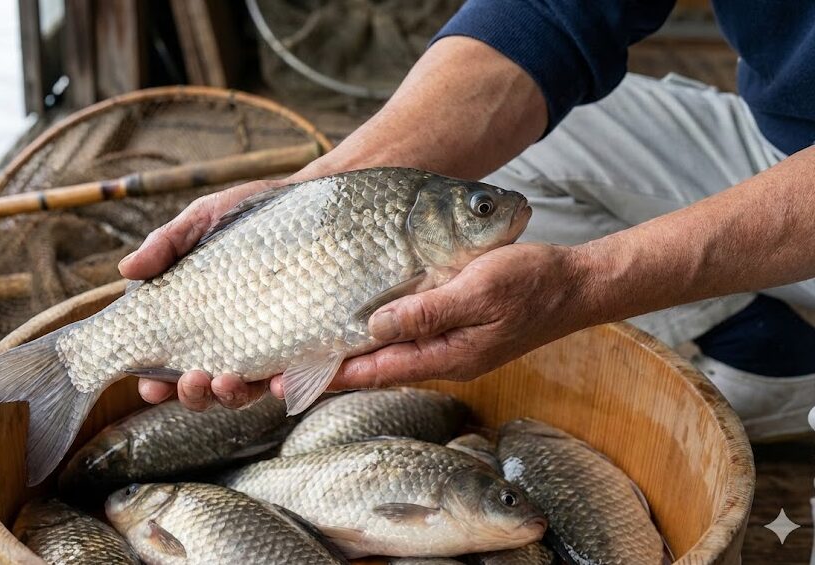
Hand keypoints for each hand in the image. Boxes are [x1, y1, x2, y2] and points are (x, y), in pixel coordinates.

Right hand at [119, 162, 340, 410]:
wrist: (308, 204)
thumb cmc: (245, 215)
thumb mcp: (201, 220)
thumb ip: (166, 244)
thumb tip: (126, 269)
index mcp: (190, 321)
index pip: (165, 364)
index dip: (155, 384)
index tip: (151, 387)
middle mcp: (223, 342)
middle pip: (202, 388)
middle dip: (194, 395)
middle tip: (193, 379)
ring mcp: (260, 346)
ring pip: (241, 392)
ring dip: (230, 396)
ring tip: (227, 380)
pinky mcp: (297, 345)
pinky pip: (288, 376)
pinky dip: (279, 386)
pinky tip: (276, 381)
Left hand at [267, 243, 595, 394]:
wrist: (575, 285)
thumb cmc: (532, 284)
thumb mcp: (478, 290)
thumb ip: (428, 311)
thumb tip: (374, 325)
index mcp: (446, 354)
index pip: (376, 370)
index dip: (331, 375)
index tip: (288, 381)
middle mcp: (441, 356)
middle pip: (373, 367)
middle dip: (327, 369)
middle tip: (278, 374)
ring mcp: (448, 346)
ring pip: (385, 355)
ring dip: (346, 354)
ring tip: (302, 351)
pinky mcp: (452, 330)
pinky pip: (404, 338)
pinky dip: (373, 336)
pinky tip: (354, 326)